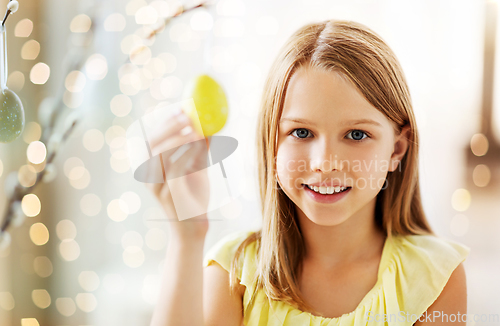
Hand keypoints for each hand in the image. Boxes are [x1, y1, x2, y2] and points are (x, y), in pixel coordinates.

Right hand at [146, 110, 210, 240]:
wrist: (193, 228)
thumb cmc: (193, 197)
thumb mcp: (197, 169)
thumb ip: (200, 151)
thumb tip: (210, 128)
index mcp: (152, 169)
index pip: (152, 140)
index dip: (164, 123)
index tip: (180, 109)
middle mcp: (150, 176)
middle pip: (153, 145)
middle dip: (170, 127)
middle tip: (187, 115)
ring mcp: (158, 187)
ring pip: (162, 156)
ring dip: (179, 139)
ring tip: (195, 129)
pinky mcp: (170, 195)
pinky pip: (175, 170)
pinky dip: (186, 154)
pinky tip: (198, 146)